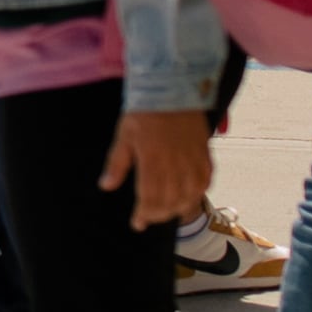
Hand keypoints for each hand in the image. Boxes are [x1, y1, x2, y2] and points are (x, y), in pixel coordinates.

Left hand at [102, 109, 214, 231]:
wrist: (172, 88)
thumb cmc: (144, 111)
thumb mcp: (124, 135)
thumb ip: (117, 163)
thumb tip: (106, 186)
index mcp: (152, 159)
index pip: (149, 196)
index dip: (144, 214)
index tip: (137, 224)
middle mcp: (174, 162)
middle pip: (170, 200)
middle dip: (158, 214)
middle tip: (149, 218)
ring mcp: (192, 158)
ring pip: (189, 194)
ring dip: (178, 208)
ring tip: (167, 212)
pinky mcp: (204, 152)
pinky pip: (205, 179)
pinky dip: (197, 193)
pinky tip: (188, 197)